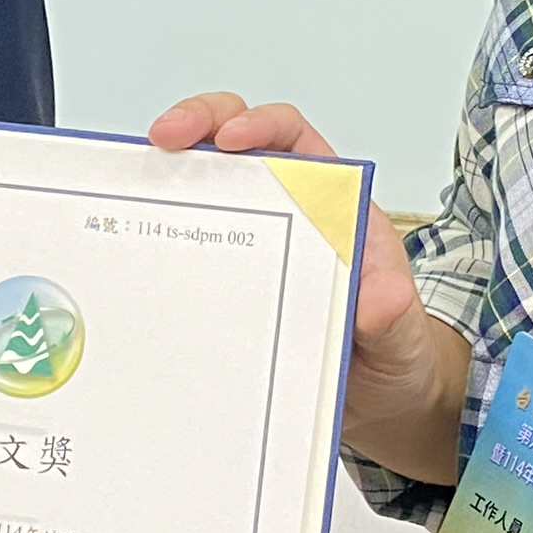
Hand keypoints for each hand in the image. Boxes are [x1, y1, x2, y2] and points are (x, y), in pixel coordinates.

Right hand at [146, 93, 470, 484]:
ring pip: (202, 193)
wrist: (379, 408)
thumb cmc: (395, 356)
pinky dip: (157, 244)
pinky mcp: (226, 288)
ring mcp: (252, 250)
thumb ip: (392, 316)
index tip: (232, 138)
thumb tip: (381, 298)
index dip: (260, 124)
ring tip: (130, 188)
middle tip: (162, 138)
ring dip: (165, 178)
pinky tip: (130, 252)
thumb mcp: (402, 338)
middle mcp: (288, 217)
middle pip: (235, 147)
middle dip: (196, 125)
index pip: (294, 139)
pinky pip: (187, 254)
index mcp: (333, 208)